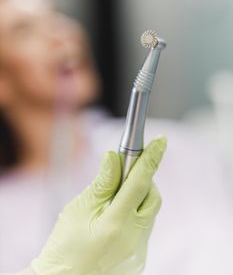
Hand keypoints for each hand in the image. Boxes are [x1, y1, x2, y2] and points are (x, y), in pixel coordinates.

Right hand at [31, 136, 166, 274]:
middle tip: (126, 174)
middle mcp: (134, 239)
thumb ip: (102, 184)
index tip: (161, 141)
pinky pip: (144, 229)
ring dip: (137, 199)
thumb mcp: (78, 210)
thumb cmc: (64, 249)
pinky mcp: (138, 259)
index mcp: (116, 224)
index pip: (140, 182)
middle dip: (144, 180)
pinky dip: (134, 216)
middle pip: (152, 198)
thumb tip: (114, 158)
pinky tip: (115, 220)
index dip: (151, 158)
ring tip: (113, 202)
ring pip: (149, 213)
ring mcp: (139, 252)